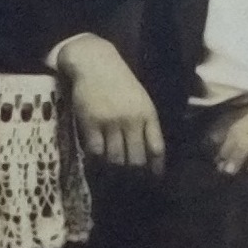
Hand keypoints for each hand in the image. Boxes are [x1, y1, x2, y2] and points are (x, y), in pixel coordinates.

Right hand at [56, 34, 164, 172]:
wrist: (95, 62)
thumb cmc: (120, 82)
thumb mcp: (141, 99)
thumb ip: (146, 124)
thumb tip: (150, 154)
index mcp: (147, 114)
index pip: (157, 148)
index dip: (156, 168)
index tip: (153, 180)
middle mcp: (132, 120)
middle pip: (136, 159)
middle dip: (134, 175)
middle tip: (130, 185)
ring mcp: (111, 122)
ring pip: (116, 159)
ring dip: (115, 171)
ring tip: (113, 178)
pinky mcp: (90, 122)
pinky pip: (95, 152)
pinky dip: (97, 161)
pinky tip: (96, 163)